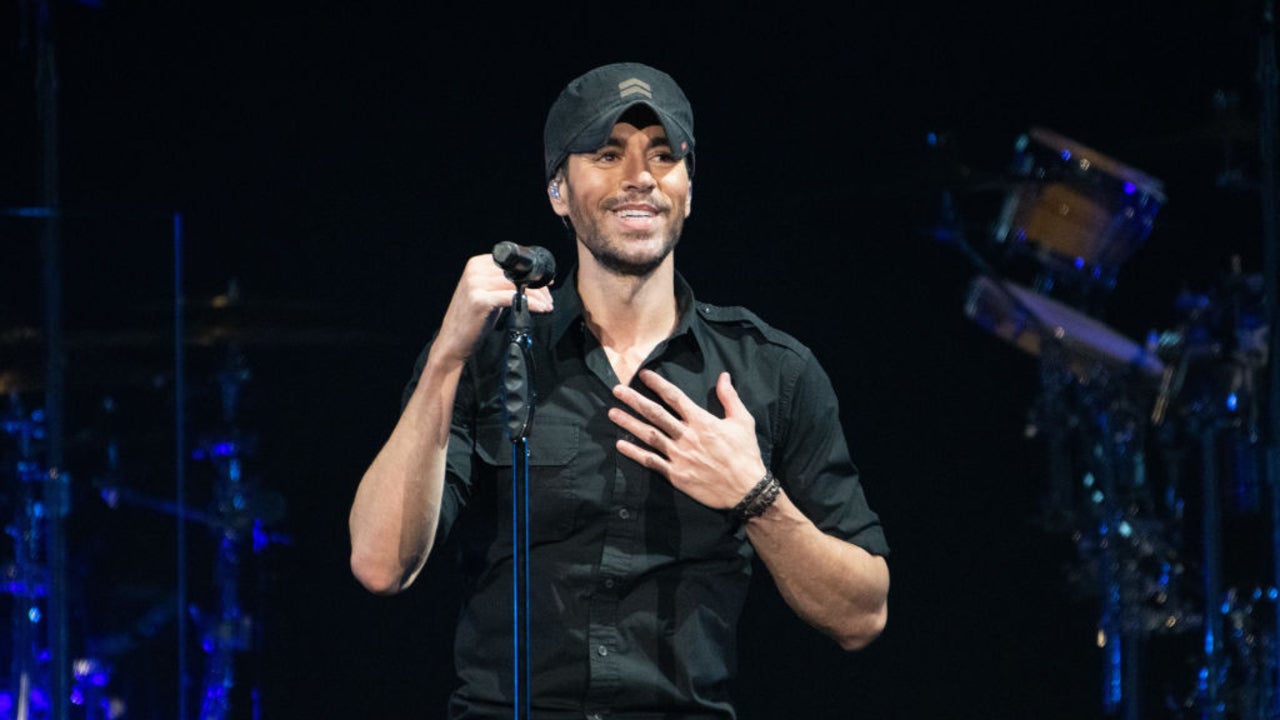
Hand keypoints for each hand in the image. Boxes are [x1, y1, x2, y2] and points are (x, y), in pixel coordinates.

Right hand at [432, 253, 554, 364]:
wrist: (453, 342)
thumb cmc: (472, 319)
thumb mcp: (485, 293)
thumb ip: (501, 282)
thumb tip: (529, 280)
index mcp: (476, 264)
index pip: (510, 263)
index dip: (531, 272)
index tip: (546, 282)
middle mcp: (474, 271)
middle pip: (514, 273)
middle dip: (536, 285)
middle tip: (548, 297)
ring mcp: (475, 284)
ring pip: (516, 285)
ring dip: (537, 295)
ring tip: (547, 304)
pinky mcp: (481, 300)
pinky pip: (513, 298)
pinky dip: (531, 303)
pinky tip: (541, 309)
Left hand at [608, 370, 766, 509]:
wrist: (746, 489)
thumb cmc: (746, 453)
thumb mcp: (743, 421)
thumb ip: (729, 397)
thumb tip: (723, 375)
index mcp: (702, 421)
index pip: (675, 397)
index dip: (658, 385)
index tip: (643, 375)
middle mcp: (687, 436)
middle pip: (655, 414)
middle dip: (634, 400)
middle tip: (617, 390)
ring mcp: (679, 456)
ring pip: (648, 435)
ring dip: (629, 423)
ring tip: (612, 413)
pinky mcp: (676, 474)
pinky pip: (651, 461)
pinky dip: (635, 453)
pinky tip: (621, 445)